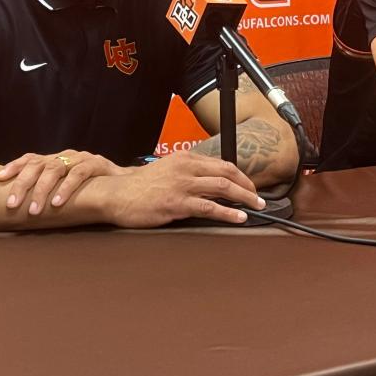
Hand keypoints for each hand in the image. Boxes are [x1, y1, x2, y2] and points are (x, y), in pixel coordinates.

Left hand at [0, 149, 119, 214]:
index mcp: (56, 159)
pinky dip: (66, 188)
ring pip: (56, 168)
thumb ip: (48, 189)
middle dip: (23, 184)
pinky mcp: (97, 163)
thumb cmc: (91, 188)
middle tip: (12, 204)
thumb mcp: (65, 186)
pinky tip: (57, 203)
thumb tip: (19, 204)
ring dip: (42, 189)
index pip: (31, 158)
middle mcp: (66, 155)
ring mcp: (81, 158)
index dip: (15, 166)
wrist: (124, 186)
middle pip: (39, 164)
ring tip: (34, 209)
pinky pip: (78, 174)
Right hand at [105, 151, 265, 227]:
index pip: (220, 163)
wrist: (116, 194)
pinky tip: (239, 218)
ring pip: (223, 187)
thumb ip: (188, 174)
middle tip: (258, 197)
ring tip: (256, 206)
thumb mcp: (167, 171)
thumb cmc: (139, 186)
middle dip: (247, 185)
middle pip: (227, 172)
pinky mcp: (177, 203)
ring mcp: (182, 185)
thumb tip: (209, 184)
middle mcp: (186, 168)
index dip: (239, 175)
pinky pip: (209, 207)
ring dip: (244, 197)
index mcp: (184, 158)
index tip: (248, 186)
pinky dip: (228, 212)